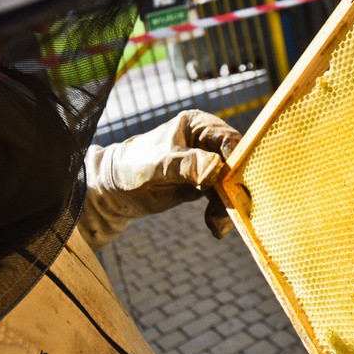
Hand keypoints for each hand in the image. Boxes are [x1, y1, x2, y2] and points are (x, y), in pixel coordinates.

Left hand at [77, 110, 240, 250]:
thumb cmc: (134, 166)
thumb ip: (187, 165)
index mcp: (199, 126)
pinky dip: (220, 213)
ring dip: (227, 206)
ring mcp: (208, 164)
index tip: (236, 183)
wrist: (116, 190)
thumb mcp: (159, 165)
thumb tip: (217, 169)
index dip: (237, 160)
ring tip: (217, 226)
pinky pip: (221, 198)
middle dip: (234, 189)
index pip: (228, 139)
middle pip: (235, 164)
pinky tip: (215, 228)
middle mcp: (207, 142)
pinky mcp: (205, 184)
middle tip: (232, 211)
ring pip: (231, 185)